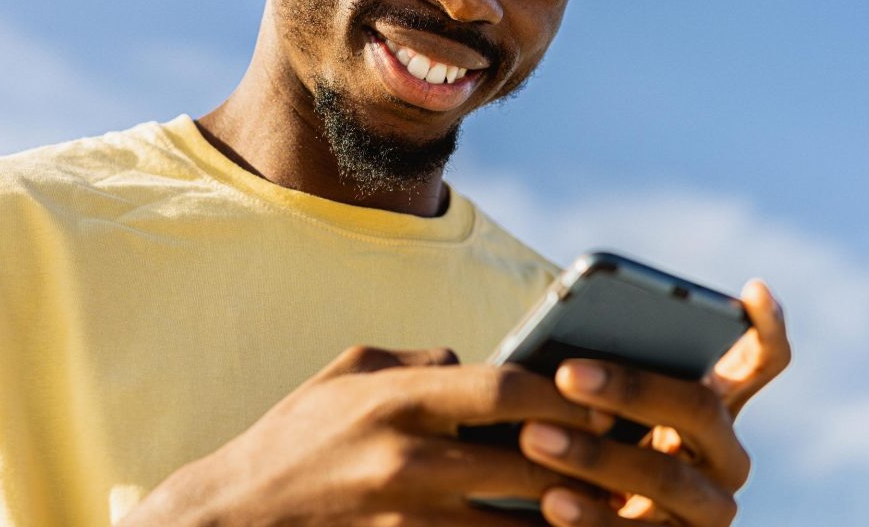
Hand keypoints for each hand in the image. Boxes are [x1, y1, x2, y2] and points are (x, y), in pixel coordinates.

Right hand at [118, 345, 609, 526]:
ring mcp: (405, 520)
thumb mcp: (347, 376)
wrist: (229, 520)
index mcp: (397, 400)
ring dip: (571, 521)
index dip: (565, 393)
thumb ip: (417, 363)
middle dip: (588, 463)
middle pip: (525, 461)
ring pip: (517, 526)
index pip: (503, 388)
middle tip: (639, 462)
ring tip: (618, 512)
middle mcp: (406, 461)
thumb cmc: (293, 441)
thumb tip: (477, 359)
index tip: (605, 396)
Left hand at [519, 279, 790, 524]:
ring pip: (665, 476)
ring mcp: (708, 511)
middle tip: (565, 372)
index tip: (754, 288)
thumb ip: (602, 377)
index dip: (767, 327)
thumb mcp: (598, 410)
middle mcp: (727, 459)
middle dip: (631, 388)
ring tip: (532, 435)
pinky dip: (591, 517)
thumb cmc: (586, 448)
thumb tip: (560, 348)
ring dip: (595, 456)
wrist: (579, 525)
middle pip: (699, 408)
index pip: (763, 361)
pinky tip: (550, 500)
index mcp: (717, 408)